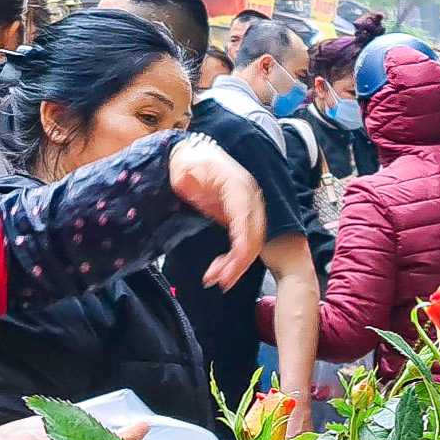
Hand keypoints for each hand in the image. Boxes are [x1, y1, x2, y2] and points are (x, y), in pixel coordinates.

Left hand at [167, 134, 267, 289]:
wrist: (192, 157)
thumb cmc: (188, 162)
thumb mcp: (184, 167)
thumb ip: (186, 175)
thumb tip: (186, 179)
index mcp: (238, 186)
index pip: (246, 220)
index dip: (242, 246)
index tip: (232, 266)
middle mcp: (250, 199)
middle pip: (254, 236)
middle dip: (239, 263)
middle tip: (221, 281)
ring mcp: (249, 209)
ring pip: (252, 243)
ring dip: (236, 265)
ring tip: (216, 280)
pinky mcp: (242, 219)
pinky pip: (244, 243)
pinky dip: (234, 260)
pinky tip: (220, 270)